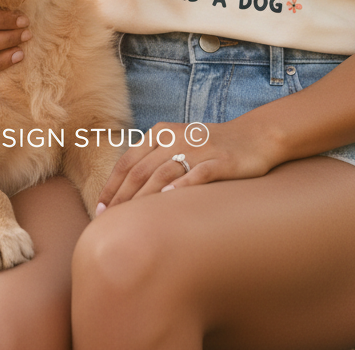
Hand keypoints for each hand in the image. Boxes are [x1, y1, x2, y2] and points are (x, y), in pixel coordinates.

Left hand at [95, 118, 280, 210]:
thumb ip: (153, 159)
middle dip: (122, 197)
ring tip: (130, 219)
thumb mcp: (177, 144)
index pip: (129, 160)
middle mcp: (178, 137)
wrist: (253, 137)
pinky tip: (168, 201)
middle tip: (110, 222)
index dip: (112, 185)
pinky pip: (198, 174)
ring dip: (144, 197)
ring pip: (164, 172)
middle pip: (142, 169)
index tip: (101, 209)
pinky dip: (181, 186)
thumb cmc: (209, 146)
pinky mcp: (221, 161)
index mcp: (162, 132)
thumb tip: (122, 191)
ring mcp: (200, 148)